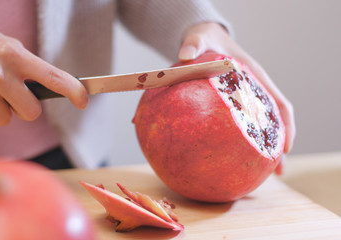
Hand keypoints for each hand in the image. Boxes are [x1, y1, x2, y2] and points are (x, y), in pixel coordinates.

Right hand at [0, 22, 87, 125]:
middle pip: (31, 111)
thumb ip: (28, 65)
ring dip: (0, 109)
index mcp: (14, 55)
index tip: (83, 100)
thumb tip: (56, 87)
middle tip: (10, 94)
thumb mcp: (4, 45)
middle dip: (24, 107)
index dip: (73, 91)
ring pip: (7, 119)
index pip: (53, 77)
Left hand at [178, 22, 295, 173]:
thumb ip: (193, 44)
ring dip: (259, 151)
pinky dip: (234, 144)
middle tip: (277, 172)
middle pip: (272, 123)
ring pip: (256, 129)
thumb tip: (184, 56)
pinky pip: (234, 128)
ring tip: (258, 177)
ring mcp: (241, 101)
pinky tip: (224, 161)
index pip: (279, 103)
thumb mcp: (199, 39)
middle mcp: (252, 92)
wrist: (200, 40)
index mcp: (254, 77)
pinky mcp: (227, 108)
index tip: (285, 147)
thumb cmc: (204, 40)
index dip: (286, 126)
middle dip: (277, 146)